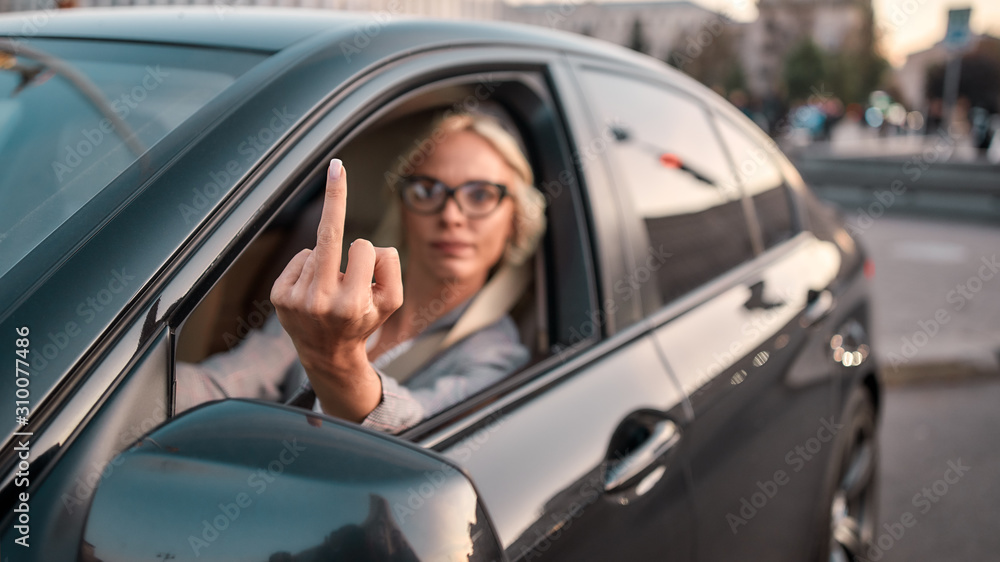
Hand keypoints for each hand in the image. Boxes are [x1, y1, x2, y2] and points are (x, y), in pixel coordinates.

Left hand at [270, 158, 402, 420]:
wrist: (328, 354)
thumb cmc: (363, 321)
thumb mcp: (391, 302)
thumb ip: (392, 269)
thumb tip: (367, 246)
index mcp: (351, 304)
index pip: (363, 248)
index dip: (369, 254)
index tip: (364, 233)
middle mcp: (320, 302)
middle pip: (330, 236)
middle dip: (335, 198)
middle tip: (336, 166)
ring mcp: (295, 299)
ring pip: (318, 250)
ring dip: (329, 261)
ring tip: (332, 291)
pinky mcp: (279, 295)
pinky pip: (300, 258)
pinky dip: (311, 266)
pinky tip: (314, 290)